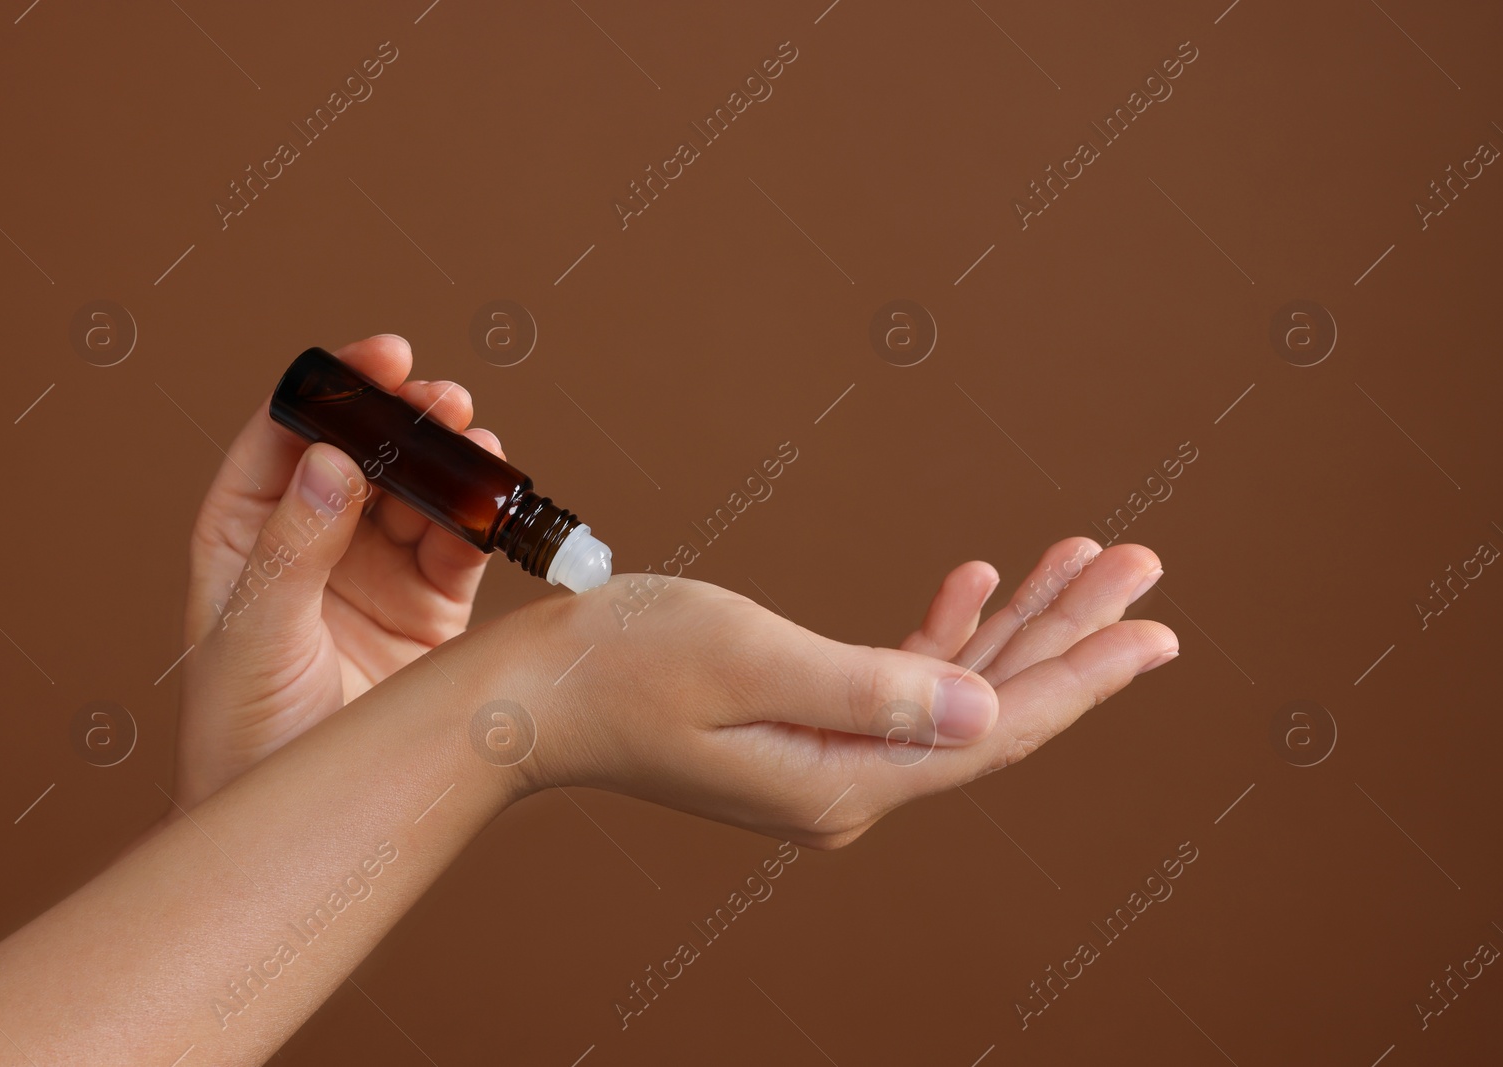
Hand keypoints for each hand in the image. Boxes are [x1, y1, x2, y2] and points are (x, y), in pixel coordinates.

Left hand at [172, 334, 507, 806]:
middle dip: (404, 419)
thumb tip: (332, 461)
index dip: (333, 389)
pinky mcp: (431, 608)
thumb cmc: (245, 735)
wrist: (302, 829)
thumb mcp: (255, 635)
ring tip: (476, 437)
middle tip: (441, 398)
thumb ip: (292, 548)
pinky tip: (495, 493)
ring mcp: (375, 572)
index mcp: (246, 533)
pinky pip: (459, 547)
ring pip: (418, 492)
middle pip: (365, 453)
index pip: (289, 436)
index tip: (381, 360)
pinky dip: (480, 519)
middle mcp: (314, 540)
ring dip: (448, 460)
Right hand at [472, 537, 1173, 846]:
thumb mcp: (750, 659)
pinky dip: (943, 631)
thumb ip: (874, 689)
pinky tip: (973, 584)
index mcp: (848, 779)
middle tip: (1141, 566)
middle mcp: (852, 782)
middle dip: (1070, 634)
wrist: (532, 698)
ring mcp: (830, 758)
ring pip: (956, 689)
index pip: (997, 731)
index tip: (1158, 629)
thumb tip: (988, 715)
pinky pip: (901, 681)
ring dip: (1017, 624)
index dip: (1085, 677)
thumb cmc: (621, 666)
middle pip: (993, 708)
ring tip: (1082, 558)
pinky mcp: (804, 728)